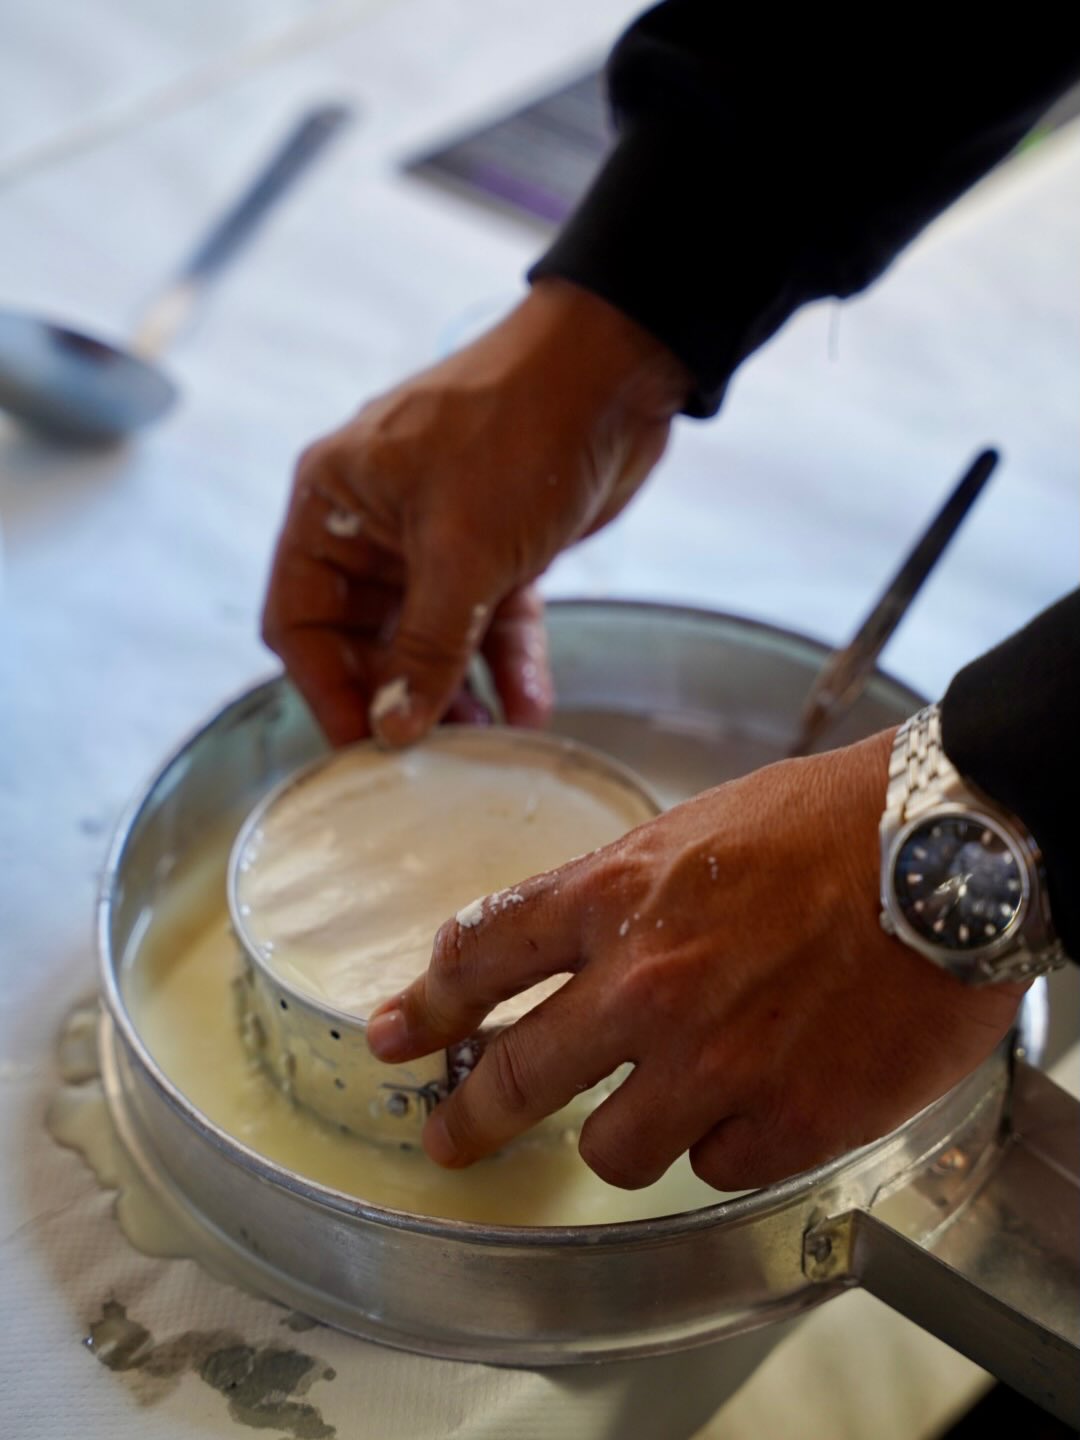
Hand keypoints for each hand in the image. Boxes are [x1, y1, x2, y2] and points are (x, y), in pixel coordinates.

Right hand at [261, 279, 690, 745]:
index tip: (363, 747)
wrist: (614, 370)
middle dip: (397, 696)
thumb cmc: (517, 428)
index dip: (326, 689)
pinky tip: (528, 708)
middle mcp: (375, 522)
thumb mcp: (461, 551)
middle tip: (427, 756)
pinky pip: (488, 621)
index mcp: (333, 503)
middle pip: (364, 638)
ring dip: (455, 690)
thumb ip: (426, 648)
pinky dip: (506, 662)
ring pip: (431, 636)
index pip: (301, 619)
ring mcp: (437, 535)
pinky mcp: (495, 546)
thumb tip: (395, 728)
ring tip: (484, 745)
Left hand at [367, 730, 1023, 1189]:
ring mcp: (713, 1063)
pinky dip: (727, 1138)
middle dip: (469, 1120)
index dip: (426, 1006)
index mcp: (618, 896)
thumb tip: (561, 949)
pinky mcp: (784, 1122)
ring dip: (629, 1130)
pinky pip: (715, 1164)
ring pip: (613, 1150)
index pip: (482, 957)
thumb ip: (618, 895)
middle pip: (516, 1079)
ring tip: (675, 1095)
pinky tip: (764, 1094)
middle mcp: (646, 985)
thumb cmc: (831, 825)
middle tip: (448, 1140)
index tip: (393, 1035)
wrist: (950, 852)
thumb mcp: (695, 831)